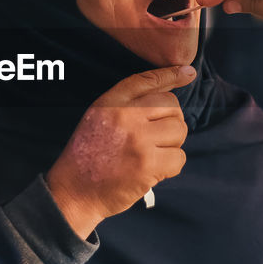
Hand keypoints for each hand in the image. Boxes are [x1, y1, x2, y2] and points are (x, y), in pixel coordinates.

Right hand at [47, 65, 195, 237]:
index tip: (188, 72)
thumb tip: (173, 83)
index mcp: (110, 103)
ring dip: (172, 145)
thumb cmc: (89, 155)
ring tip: (151, 154)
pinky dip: (171, 166)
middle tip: (155, 139)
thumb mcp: (98, 117)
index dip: (171, 74)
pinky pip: (179, 158)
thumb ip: (128, 100)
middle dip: (170, 122)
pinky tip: (153, 170)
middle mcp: (125, 116)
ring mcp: (138, 140)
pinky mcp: (148, 165)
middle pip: (172, 106)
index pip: (147, 80)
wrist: (74, 191)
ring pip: (179, 131)